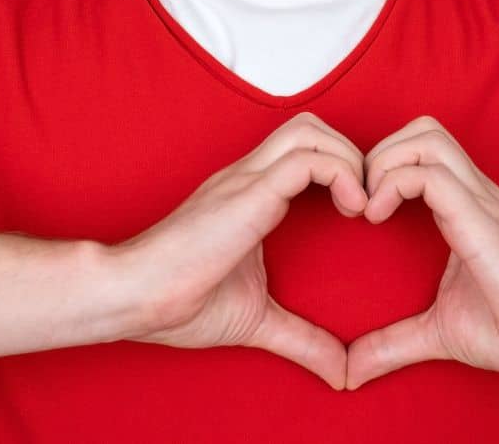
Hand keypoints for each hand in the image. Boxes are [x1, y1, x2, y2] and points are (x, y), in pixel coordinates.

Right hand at [110, 112, 367, 388]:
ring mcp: (246, 179)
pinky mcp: (248, 193)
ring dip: (349, 160)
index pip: (304, 148)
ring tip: (360, 206)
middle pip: (311, 126)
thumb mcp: (257, 320)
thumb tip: (340, 373)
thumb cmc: (178, 304)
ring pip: (311, 131)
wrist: (133, 297)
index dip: (341, 167)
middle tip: (365, 204)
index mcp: (249, 194)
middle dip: (351, 154)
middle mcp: (248, 176)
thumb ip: (301, 339)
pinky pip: (306, 160)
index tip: (360, 213)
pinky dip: (341, 174)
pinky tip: (352, 210)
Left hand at [345, 115, 498, 389]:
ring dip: (383, 164)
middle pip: (421, 129)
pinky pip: (429, 174)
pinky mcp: (480, 216)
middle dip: (378, 154)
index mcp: (466, 207)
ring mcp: (479, 199)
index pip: (420, 149)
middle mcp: (474, 192)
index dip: (381, 166)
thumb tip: (353, 371)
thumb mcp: (440, 331)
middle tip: (359, 202)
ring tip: (368, 210)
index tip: (358, 212)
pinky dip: (392, 184)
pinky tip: (377, 219)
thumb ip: (395, 342)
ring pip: (425, 138)